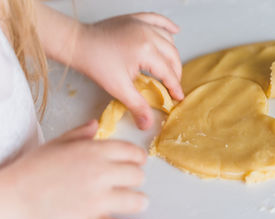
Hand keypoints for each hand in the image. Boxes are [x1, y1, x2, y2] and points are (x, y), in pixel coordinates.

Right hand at [0, 120, 156, 218]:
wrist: (14, 198)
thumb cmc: (33, 169)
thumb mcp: (57, 143)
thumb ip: (81, 133)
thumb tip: (95, 124)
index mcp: (95, 151)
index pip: (132, 152)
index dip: (138, 157)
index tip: (137, 161)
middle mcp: (101, 173)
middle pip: (138, 175)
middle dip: (134, 178)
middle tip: (127, 182)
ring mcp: (98, 200)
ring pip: (136, 200)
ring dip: (137, 201)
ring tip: (131, 201)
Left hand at [74, 13, 183, 129]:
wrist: (78, 43)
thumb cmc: (95, 63)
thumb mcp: (118, 88)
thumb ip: (137, 106)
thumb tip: (147, 124)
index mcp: (146, 50)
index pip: (168, 72)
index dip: (175, 87)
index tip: (178, 97)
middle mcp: (148, 34)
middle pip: (172, 55)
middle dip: (176, 72)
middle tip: (173, 86)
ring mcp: (142, 24)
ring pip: (168, 39)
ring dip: (173, 54)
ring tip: (172, 68)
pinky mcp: (136, 19)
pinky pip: (158, 19)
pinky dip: (168, 26)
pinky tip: (175, 31)